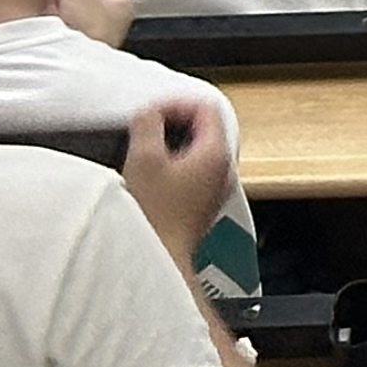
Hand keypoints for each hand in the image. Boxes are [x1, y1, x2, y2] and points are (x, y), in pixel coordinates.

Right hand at [120, 100, 233, 270]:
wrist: (157, 262)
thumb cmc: (155, 220)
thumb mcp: (144, 159)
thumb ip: (147, 124)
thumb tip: (149, 113)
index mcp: (216, 154)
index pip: (207, 108)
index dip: (177, 104)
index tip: (153, 110)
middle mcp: (222, 170)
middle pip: (204, 128)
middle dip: (174, 123)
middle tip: (147, 126)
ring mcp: (213, 189)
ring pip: (196, 151)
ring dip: (171, 145)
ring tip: (145, 149)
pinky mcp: (200, 205)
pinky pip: (191, 172)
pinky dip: (172, 165)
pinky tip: (150, 175)